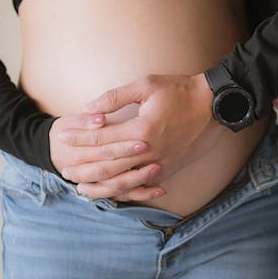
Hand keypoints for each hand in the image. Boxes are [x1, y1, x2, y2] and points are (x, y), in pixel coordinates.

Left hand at [54, 74, 224, 200]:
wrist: (216, 107)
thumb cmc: (180, 91)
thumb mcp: (146, 85)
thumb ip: (114, 97)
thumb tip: (88, 107)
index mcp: (141, 130)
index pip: (101, 137)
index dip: (78, 137)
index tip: (62, 137)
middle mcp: (149, 152)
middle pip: (107, 166)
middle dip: (83, 168)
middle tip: (63, 170)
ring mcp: (160, 165)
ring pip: (123, 183)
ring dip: (100, 186)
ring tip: (81, 188)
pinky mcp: (169, 170)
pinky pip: (141, 187)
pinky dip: (124, 192)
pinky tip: (112, 193)